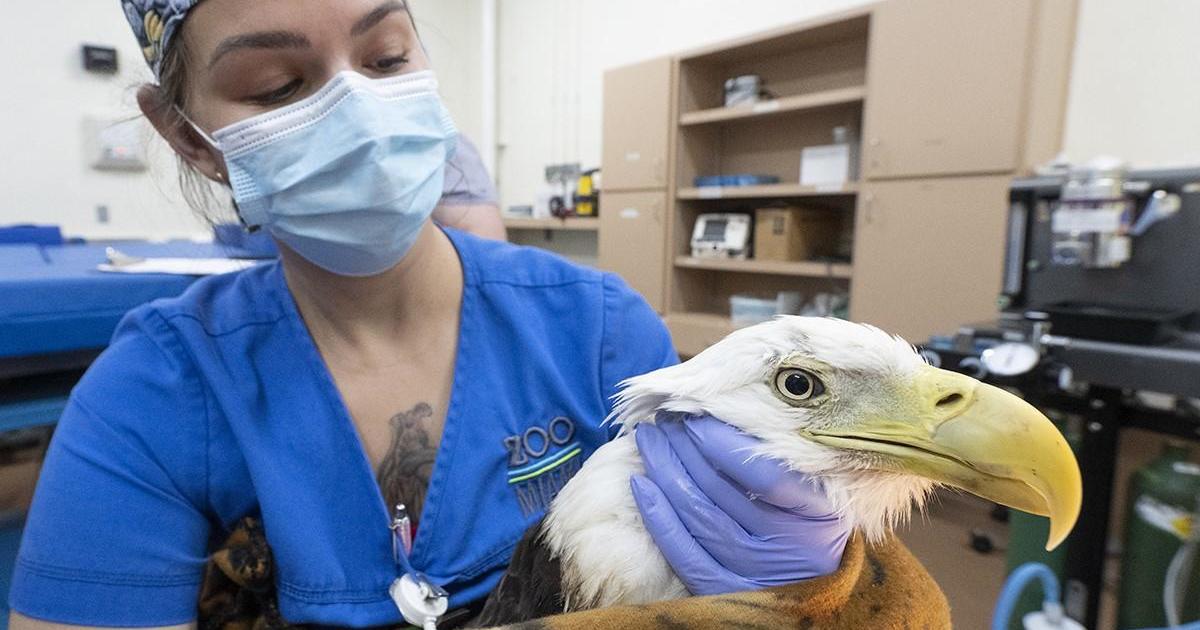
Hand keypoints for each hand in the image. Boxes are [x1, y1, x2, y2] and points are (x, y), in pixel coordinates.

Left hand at [630, 415, 850, 595]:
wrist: (815, 583)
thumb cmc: (812, 522)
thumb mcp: (816, 489)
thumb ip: (782, 460)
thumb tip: (721, 418)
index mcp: (820, 515)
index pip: (764, 475)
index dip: (723, 444)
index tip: (696, 417)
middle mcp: (791, 549)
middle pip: (722, 491)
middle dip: (685, 447)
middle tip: (664, 417)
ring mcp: (756, 575)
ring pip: (698, 516)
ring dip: (666, 471)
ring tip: (649, 439)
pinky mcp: (725, 593)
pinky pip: (683, 553)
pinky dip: (659, 517)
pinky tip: (640, 484)